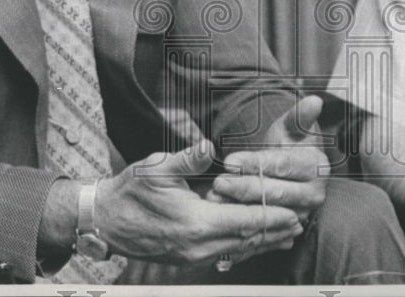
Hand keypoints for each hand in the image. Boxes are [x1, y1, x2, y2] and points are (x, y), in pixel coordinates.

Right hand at [96, 139, 302, 264]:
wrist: (104, 221)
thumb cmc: (130, 192)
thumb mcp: (156, 168)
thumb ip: (186, 159)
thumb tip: (207, 146)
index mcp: (195, 223)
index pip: (245, 221)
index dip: (272, 217)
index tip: (295, 212)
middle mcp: (198, 245)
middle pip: (247, 240)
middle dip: (275, 231)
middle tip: (301, 222)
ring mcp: (192, 255)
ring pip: (237, 250)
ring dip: (263, 241)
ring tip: (288, 233)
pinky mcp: (187, 257)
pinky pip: (224, 253)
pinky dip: (244, 245)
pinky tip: (255, 239)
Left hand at [208, 95, 329, 223]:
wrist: (289, 171)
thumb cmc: (289, 145)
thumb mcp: (292, 129)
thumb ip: (299, 116)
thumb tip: (314, 100)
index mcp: (317, 168)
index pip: (283, 165)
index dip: (255, 163)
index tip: (229, 161)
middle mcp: (314, 195)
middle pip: (275, 192)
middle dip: (244, 187)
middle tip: (218, 182)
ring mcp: (301, 214)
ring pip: (267, 213)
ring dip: (239, 206)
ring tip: (215, 197)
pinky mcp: (286, 228)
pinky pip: (262, 227)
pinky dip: (241, 221)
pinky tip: (220, 212)